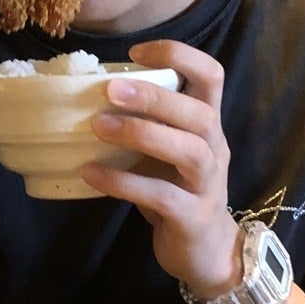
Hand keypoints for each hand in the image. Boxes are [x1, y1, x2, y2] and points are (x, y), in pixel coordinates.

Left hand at [83, 40, 242, 294]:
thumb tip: (89, 95)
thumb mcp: (166, 152)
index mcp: (208, 124)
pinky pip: (161, 195)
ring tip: (98, 127)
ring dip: (141, 134)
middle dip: (154, 97)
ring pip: (188, 150)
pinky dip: (124, 182)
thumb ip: (145, 124)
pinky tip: (92, 174)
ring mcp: (209, 184)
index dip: (179, 55)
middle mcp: (215, 148)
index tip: (137, 52)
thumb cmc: (178, 190)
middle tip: (109, 90)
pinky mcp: (193, 216)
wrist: (207, 252)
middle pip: (198, 112)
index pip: (212, 75)